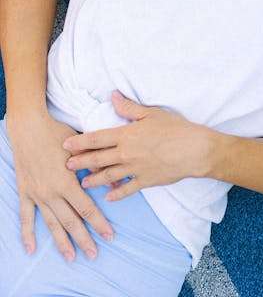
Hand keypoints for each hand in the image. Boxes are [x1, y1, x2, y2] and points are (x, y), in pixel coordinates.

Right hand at [5, 108, 113, 261]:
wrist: (29, 127)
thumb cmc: (57, 133)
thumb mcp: (82, 147)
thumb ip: (98, 165)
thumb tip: (115, 181)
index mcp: (67, 182)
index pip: (87, 208)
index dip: (99, 223)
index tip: (108, 235)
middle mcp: (52, 192)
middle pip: (71, 221)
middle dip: (84, 239)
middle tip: (94, 254)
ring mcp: (38, 194)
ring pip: (52, 223)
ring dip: (62, 241)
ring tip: (71, 257)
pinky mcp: (25, 192)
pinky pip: (26, 217)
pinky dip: (27, 234)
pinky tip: (31, 248)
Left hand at [62, 91, 211, 200]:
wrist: (193, 149)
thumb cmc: (174, 128)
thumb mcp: (151, 113)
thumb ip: (129, 107)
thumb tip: (112, 96)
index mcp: (126, 135)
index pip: (97, 138)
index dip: (80, 142)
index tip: (66, 145)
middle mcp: (126, 153)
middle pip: (98, 159)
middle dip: (80, 162)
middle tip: (67, 166)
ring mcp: (134, 169)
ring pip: (108, 176)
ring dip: (94, 179)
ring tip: (83, 183)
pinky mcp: (145, 181)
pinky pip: (126, 190)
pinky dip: (116, 194)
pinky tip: (109, 197)